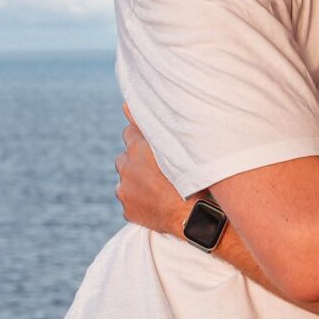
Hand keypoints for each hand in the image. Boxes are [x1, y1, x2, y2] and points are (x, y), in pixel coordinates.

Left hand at [116, 110, 189, 236]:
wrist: (194, 215)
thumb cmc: (192, 176)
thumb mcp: (174, 144)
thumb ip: (146, 123)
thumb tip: (124, 103)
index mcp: (138, 148)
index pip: (130, 133)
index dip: (142, 140)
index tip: (153, 148)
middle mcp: (126, 167)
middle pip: (125, 158)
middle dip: (136, 162)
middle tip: (157, 170)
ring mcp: (125, 190)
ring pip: (126, 180)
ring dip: (136, 181)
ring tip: (158, 188)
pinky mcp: (128, 209)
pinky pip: (130, 202)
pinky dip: (139, 201)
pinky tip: (157, 203)